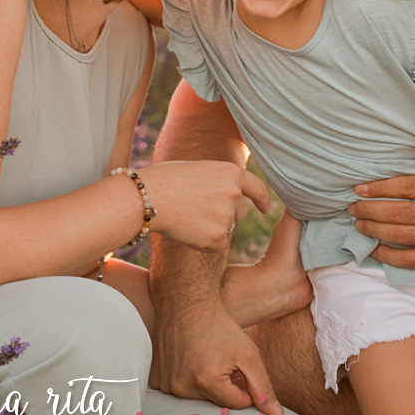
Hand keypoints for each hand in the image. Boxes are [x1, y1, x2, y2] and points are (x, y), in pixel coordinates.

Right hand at [136, 161, 269, 251]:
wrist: (147, 199)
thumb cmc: (165, 180)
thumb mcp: (199, 170)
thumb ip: (219, 182)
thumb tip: (232, 198)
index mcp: (231, 173)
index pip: (257, 187)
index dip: (263, 200)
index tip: (266, 209)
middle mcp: (234, 195)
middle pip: (239, 212)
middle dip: (224, 213)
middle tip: (195, 208)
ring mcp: (227, 217)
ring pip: (226, 228)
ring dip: (212, 227)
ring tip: (187, 216)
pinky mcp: (217, 239)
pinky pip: (216, 245)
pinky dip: (203, 242)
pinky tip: (186, 230)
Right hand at [150, 283, 283, 413]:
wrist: (186, 302)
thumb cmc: (220, 325)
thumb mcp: (249, 353)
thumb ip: (263, 386)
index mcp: (207, 382)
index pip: (238, 404)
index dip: (245, 387)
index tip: (241, 368)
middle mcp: (182, 387)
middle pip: (216, 402)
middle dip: (226, 386)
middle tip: (224, 361)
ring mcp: (166, 384)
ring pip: (198, 397)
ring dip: (207, 384)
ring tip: (206, 358)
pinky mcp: (156, 379)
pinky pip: (179, 390)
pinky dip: (187, 380)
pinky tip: (190, 359)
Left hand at [349, 148, 414, 272]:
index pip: (404, 186)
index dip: (378, 188)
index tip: (359, 189)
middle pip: (395, 211)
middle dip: (368, 210)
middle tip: (351, 209)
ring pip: (398, 234)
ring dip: (374, 230)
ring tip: (359, 227)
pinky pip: (410, 259)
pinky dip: (389, 256)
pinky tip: (375, 252)